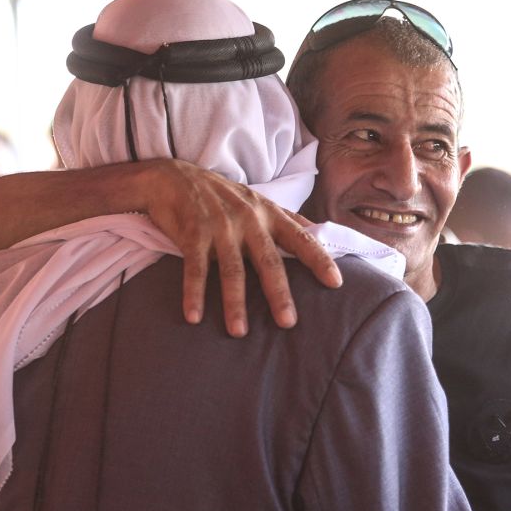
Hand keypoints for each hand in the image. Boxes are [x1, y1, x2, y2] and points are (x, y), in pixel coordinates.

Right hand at [142, 159, 341, 336]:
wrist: (174, 177)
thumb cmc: (223, 196)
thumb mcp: (259, 202)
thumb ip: (289, 220)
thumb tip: (323, 232)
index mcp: (268, 214)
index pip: (300, 238)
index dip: (319, 259)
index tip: (336, 282)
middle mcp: (248, 220)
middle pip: (268, 261)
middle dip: (278, 293)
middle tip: (288, 322)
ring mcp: (220, 227)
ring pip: (232, 270)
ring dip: (235, 303)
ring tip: (239, 332)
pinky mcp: (193, 233)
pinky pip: (195, 268)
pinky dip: (194, 293)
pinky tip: (193, 317)